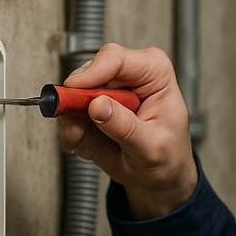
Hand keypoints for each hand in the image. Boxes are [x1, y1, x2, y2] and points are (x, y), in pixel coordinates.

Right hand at [58, 44, 197, 219]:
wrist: (160, 176)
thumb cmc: (168, 154)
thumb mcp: (153, 146)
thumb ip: (125, 126)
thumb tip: (98, 106)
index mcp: (153, 73)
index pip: (116, 58)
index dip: (92, 73)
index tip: (75, 89)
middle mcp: (127, 76)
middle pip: (88, 73)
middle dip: (78, 101)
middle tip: (79, 124)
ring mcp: (106, 92)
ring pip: (72, 94)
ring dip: (73, 120)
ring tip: (90, 141)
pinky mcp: (89, 109)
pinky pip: (67, 115)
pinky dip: (72, 134)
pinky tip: (88, 145)